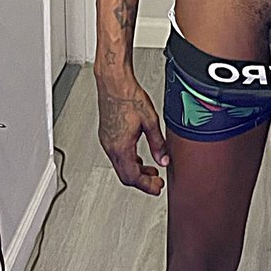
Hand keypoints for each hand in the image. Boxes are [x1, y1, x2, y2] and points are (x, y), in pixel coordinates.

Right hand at [95, 73, 169, 195]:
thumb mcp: (150, 121)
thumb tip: (164, 160)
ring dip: (136, 171)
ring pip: (120, 166)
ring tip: (151, 171)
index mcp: (121, 147)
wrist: (114, 82)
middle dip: (142, 182)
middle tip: (156, 183)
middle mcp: (111, 147)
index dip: (146, 186)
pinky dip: (129, 161)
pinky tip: (138, 157)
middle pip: (125, 175)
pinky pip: (117, 156)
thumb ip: (158, 143)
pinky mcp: (106, 135)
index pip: (133, 177)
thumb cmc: (129, 96)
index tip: (157, 188)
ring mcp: (107, 141)